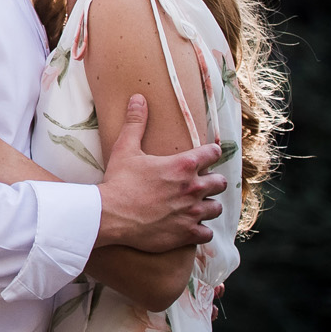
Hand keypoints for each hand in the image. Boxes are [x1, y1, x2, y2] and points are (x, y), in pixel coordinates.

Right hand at [97, 94, 226, 252]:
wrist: (110, 215)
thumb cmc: (119, 181)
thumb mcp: (126, 148)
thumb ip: (136, 123)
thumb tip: (139, 98)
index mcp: (183, 165)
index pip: (212, 153)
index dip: (211, 153)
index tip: (208, 155)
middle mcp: (193, 188)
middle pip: (220, 182)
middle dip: (213, 181)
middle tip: (201, 182)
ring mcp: (192, 213)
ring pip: (216, 208)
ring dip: (208, 205)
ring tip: (197, 205)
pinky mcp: (187, 233)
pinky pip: (207, 233)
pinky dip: (201, 229)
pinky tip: (191, 226)